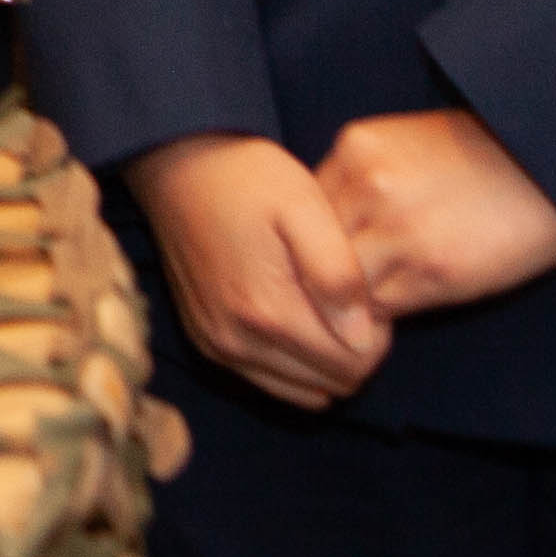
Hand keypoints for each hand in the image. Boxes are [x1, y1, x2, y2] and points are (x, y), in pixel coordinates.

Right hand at [122, 134, 388, 410]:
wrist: (178, 165)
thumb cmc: (249, 179)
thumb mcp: (306, 207)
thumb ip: (337, 274)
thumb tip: (362, 337)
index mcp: (267, 311)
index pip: (355, 365)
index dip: (377, 332)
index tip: (365, 291)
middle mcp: (238, 342)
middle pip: (332, 384)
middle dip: (354, 349)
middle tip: (346, 295)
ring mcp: (219, 347)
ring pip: (304, 391)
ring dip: (325, 359)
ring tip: (320, 303)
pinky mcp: (207, 343)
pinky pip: (270, 380)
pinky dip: (294, 361)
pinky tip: (293, 314)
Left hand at [316, 108, 555, 317]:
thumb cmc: (487, 161)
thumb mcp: (410, 150)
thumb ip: (362, 184)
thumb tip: (324, 232)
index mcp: (357, 147)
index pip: (299, 210)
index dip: (307, 245)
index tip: (315, 267)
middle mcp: (366, 183)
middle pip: (308, 248)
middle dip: (314, 279)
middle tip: (322, 305)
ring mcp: (395, 227)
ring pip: (335, 284)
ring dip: (342, 307)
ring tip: (352, 322)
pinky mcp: (430, 270)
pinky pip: (376, 308)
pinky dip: (374, 322)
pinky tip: (388, 324)